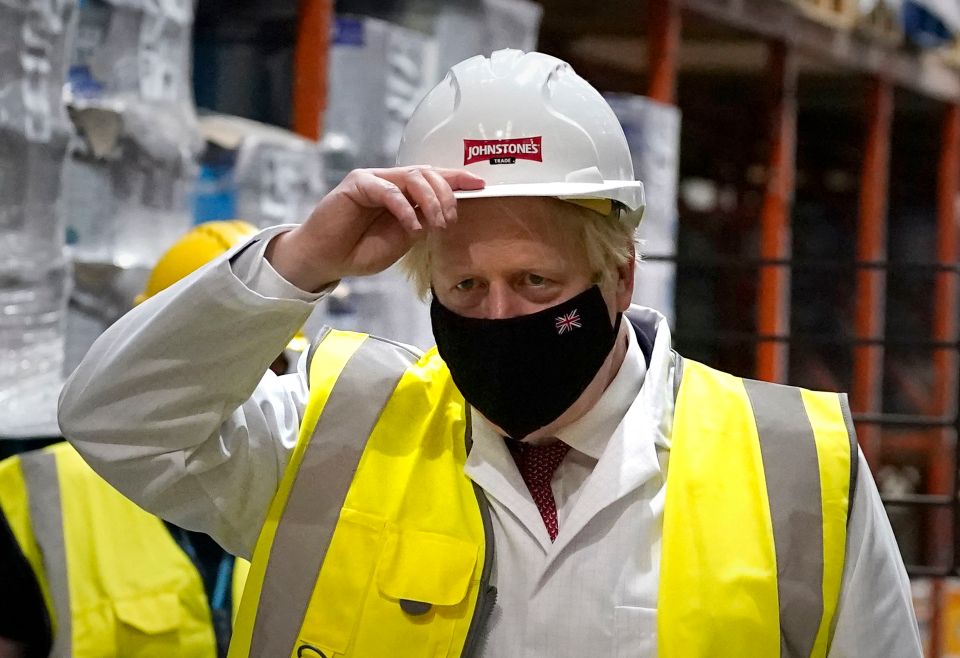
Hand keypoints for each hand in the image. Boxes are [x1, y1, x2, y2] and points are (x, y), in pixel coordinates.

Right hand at [266, 166, 484, 291]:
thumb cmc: (359, 251)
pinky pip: (388, 190)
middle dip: (446, 195)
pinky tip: (412, 224)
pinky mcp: (357, 184)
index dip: (458, 179)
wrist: (326, 259)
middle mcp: (390, 182)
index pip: (435, 179)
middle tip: (449, 220)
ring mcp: (373, 180)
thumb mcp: (402, 240)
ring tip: (436, 223)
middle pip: (428, 173)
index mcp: (403, 194)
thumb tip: (442, 214)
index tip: (480, 184)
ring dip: (431, 200)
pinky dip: (404, 208)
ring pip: (412, 176)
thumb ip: (421, 224)